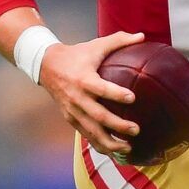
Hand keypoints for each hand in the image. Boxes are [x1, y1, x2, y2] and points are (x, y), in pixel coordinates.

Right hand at [38, 31, 144, 156]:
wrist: (46, 66)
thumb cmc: (77, 54)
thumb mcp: (96, 45)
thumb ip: (119, 40)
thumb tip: (142, 35)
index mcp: (84, 78)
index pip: (101, 88)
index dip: (116, 94)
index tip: (132, 98)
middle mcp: (77, 97)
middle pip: (98, 116)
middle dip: (117, 125)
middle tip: (136, 129)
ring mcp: (72, 111)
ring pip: (91, 132)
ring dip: (110, 142)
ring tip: (129, 147)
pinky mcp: (70, 119)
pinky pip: (86, 135)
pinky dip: (100, 146)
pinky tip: (116, 153)